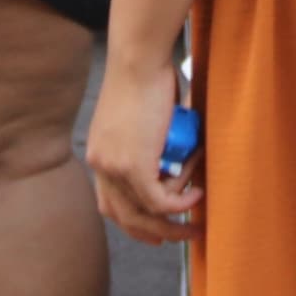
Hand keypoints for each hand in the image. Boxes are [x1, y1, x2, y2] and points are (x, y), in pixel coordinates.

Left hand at [87, 52, 198, 243]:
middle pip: (123, 216)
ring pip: (145, 213)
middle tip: (179, 236)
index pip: (109, 202)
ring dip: (173, 224)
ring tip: (196, 223)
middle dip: (153, 232)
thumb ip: (154, 143)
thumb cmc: (146, 76)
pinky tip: (197, 195)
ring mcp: (114, 167)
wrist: (139, 59)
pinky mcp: (133, 166)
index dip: (132, 221)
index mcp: (98, 154)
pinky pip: (161, 200)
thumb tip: (180, 156)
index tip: (155, 229)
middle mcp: (100, 164)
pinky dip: (182, 203)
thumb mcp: (144, 117)